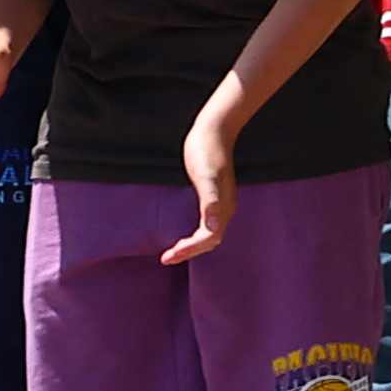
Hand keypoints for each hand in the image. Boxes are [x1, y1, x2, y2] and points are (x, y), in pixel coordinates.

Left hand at [163, 114, 239, 263]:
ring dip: (193, 246)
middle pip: (210, 241)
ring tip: (172, 253)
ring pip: (209, 234)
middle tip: (166, 258)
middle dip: (189, 252)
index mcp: (223, 207)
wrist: (213, 132)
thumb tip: (214, 228)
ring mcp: (220, 203)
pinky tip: (183, 234)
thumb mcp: (206, 175)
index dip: (189, 250)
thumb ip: (211, 200)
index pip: (208, 239)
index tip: (168, 256)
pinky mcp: (213, 196)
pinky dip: (195, 235)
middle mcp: (224, 209)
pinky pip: (206, 224)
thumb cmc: (206, 151)